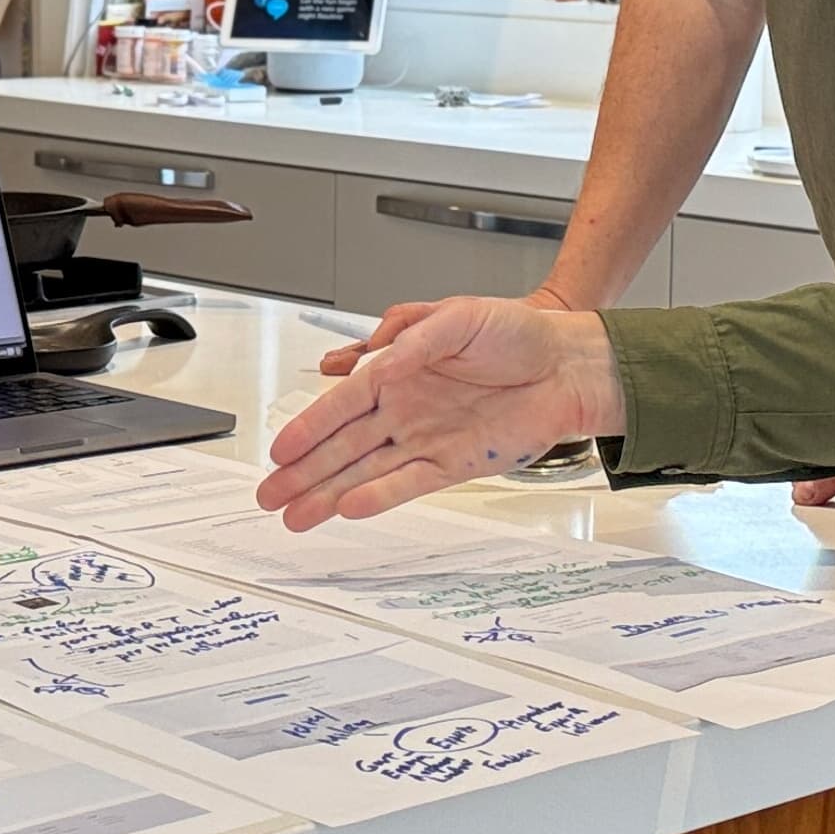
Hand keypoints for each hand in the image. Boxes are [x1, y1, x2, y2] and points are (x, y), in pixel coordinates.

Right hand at [262, 296, 622, 530]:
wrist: (566, 364)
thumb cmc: (517, 332)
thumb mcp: (458, 318)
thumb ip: (414, 340)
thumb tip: (379, 364)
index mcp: (398, 371)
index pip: (342, 404)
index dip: (308, 427)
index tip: (280, 449)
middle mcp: (405, 409)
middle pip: (342, 445)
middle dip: (302, 471)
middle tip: (268, 495)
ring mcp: (426, 440)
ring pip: (365, 471)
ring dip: (327, 493)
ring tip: (293, 516)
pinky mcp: (454, 464)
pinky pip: (408, 484)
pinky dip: (378, 496)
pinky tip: (348, 507)